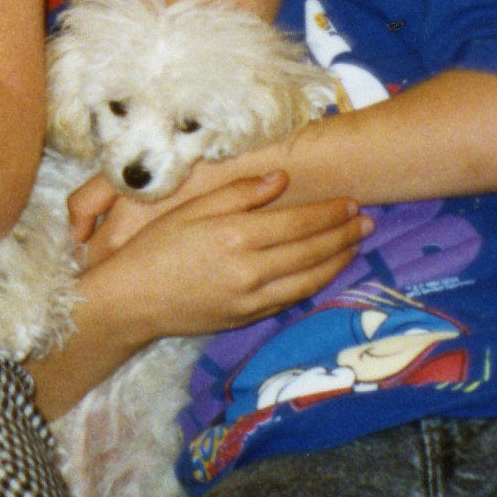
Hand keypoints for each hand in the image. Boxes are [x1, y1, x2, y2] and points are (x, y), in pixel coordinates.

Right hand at [74, 167, 366, 337]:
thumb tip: (280, 179)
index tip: (350, 202)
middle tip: (367, 221)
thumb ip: (238, 193)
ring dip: (338, 261)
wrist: (130, 301)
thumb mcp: (190, 209)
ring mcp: (251, 298)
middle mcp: (249, 269)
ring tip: (356, 245)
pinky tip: (324, 272)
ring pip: (309, 279)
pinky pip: (291, 299)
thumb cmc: (153, 248)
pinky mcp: (246, 317)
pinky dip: (314, 284)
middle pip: (311, 250)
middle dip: (343, 234)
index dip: (328, 212)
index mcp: (235, 235)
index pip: (298, 221)